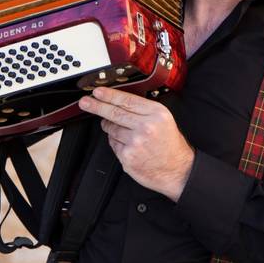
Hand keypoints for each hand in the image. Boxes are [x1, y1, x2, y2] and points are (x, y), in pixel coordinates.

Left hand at [79, 86, 194, 200]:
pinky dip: (116, 142)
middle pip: (114, 113)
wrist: (178, 170)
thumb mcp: (163, 120)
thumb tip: (117, 101)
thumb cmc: (170, 145)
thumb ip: (143, 110)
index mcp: (156, 114)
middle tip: (85, 102)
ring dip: (110, 127)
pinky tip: (127, 144)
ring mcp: (136, 142)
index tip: (97, 92)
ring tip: (119, 129)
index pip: (127, 100)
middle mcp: (146, 127)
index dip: (109, 95)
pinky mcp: (128, 156)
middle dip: (96, 106)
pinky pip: (113, 144)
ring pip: (111, 129)